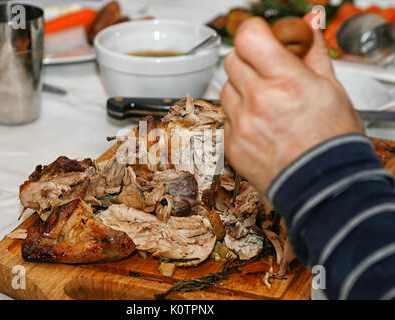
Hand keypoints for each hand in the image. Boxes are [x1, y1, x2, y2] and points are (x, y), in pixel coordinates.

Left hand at [220, 16, 363, 194]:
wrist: (322, 186)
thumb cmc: (331, 142)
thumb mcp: (331, 89)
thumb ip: (313, 54)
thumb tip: (308, 29)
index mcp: (285, 81)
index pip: (248, 38)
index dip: (253, 34)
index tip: (261, 39)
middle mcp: (258, 101)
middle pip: (232, 60)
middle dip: (248, 60)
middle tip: (266, 72)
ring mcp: (241, 124)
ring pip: (226, 89)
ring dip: (241, 89)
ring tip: (265, 104)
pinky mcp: (231, 144)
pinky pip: (225, 117)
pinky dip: (238, 116)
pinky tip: (259, 126)